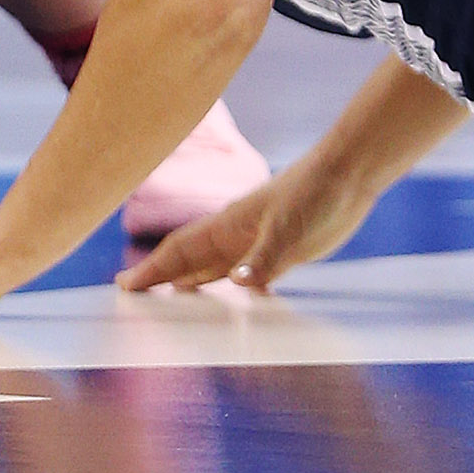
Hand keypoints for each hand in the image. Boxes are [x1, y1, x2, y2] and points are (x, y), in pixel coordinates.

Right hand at [118, 161, 373, 293]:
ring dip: (190, 281)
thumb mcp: (289, 229)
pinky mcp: (282, 251)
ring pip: (214, 267)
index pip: (181, 250)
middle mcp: (237, 236)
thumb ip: (264, 257)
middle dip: (160, 275)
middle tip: (132, 293)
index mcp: (229, 226)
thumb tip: (236, 283)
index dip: (153, 269)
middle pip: (190, 260)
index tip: (126, 285)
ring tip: (168, 297)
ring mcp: (258, 243)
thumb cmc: (314, 193)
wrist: (347, 174)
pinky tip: (228, 298)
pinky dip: (229, 286)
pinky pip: (245, 275)